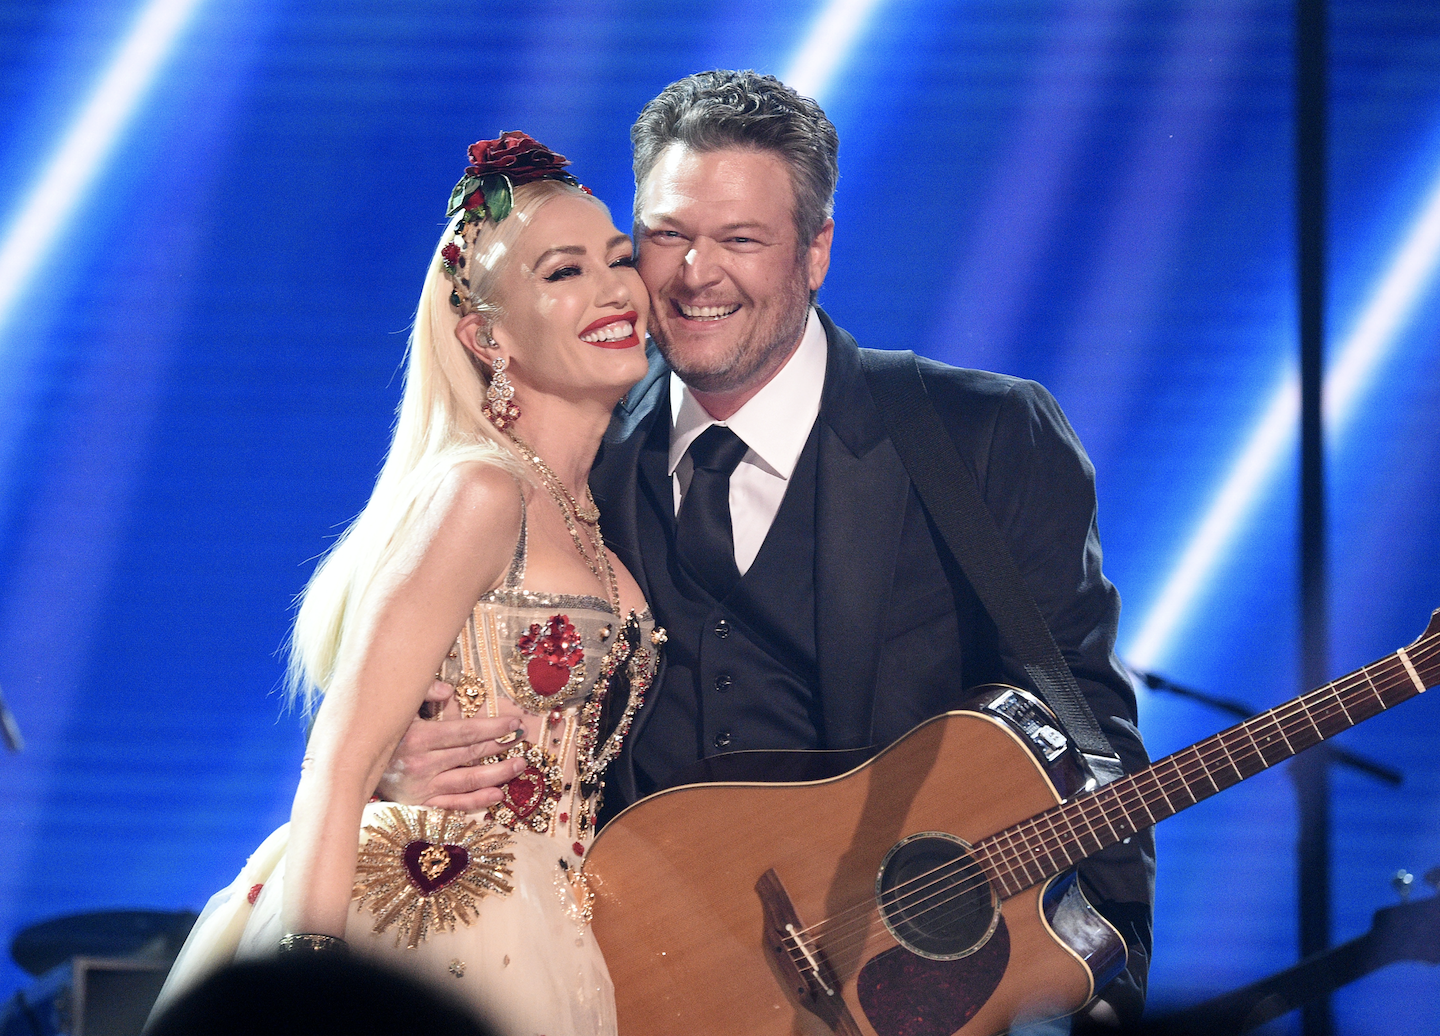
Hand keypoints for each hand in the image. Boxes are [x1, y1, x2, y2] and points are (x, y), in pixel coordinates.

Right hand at [374, 681, 526, 810]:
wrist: (347, 769)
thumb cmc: (379, 735)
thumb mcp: (396, 710)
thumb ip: (422, 694)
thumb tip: (449, 690)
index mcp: (417, 738)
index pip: (465, 732)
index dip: (493, 727)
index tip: (514, 722)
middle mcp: (421, 765)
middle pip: (471, 755)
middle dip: (501, 746)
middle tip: (523, 740)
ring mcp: (421, 789)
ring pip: (467, 781)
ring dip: (497, 774)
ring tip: (519, 764)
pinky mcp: (419, 807)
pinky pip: (453, 806)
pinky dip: (476, 802)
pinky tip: (497, 795)